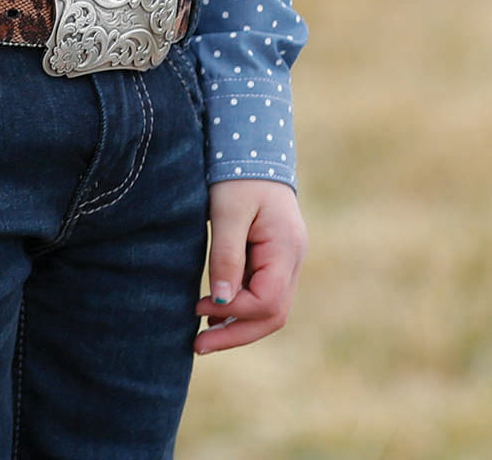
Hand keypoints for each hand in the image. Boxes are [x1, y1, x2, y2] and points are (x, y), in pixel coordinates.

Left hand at [194, 179, 306, 354]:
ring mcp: (287, 258)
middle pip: (273, 314)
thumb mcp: (227, 211)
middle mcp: (293, 258)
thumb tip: (220, 303)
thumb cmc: (238, 173)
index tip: (200, 307)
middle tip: (197, 346)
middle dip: (236, 332)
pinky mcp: (274, 255)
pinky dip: (241, 306)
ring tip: (202, 337)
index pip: (268, 302)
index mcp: (287, 247)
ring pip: (270, 308)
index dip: (234, 312)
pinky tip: (215, 312)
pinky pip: (263, 292)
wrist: (252, 145)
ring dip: (238, 323)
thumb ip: (226, 256)